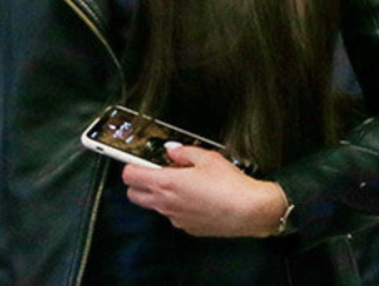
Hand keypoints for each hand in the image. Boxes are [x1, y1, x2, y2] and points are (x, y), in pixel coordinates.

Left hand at [121, 145, 288, 237]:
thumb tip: (173, 151)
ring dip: (160, 195)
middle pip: (133, 195)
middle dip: (139, 183)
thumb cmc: (230, 186)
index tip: (139, 161)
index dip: (132, 166)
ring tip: (184, 183)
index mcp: (166, 183)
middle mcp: (165, 203)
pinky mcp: (186, 227)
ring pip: (154, 206)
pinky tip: (198, 198)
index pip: (130, 176)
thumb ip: (185, 153)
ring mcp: (174, 217)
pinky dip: (178, 206)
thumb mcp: (208, 158)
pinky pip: (173, 215)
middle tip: (156, 172)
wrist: (248, 211)